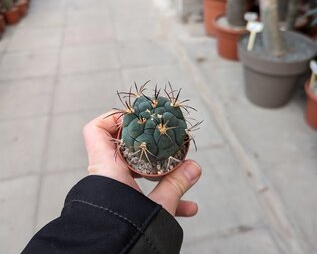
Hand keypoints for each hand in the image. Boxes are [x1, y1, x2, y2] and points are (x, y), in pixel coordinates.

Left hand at [83, 111, 201, 216]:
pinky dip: (162, 194)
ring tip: (182, 176)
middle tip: (166, 143)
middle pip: (123, 146)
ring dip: (159, 171)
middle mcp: (108, 174)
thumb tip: (195, 167)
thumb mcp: (158, 205)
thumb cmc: (127, 230)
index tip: (139, 118)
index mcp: (108, 167)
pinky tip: (187, 208)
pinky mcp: (123, 202)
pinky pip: (141, 191)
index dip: (113, 117)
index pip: (97, 129)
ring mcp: (115, 187)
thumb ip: (177, 184)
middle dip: (148, 145)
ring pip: (136, 170)